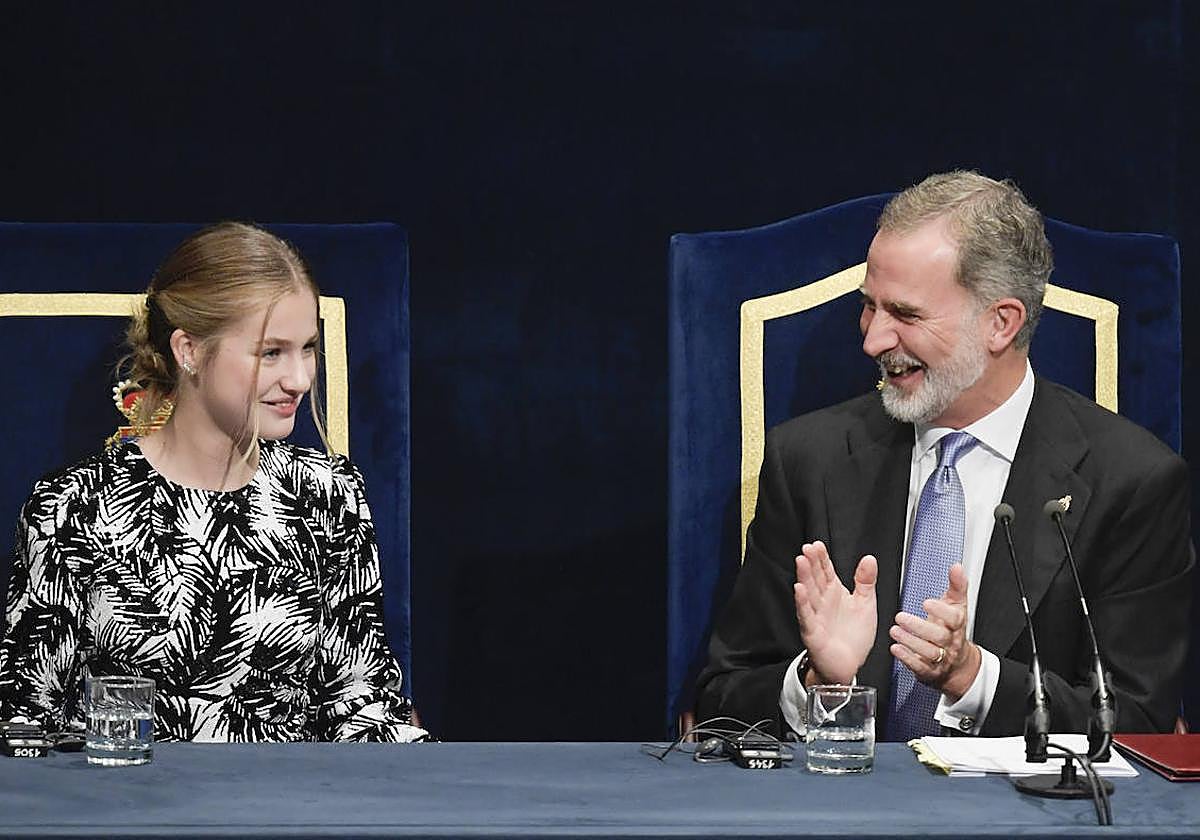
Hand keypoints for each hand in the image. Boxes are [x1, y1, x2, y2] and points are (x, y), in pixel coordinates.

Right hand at [793, 541, 876, 685]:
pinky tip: (798, 589)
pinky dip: (802, 603)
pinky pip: (806, 615)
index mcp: (834, 593)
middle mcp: (823, 602)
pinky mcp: (812, 632)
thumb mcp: (866, 604)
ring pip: (809, 593)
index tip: (818, 545)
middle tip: (808, 549)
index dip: (822, 558)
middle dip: (811, 563)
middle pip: (815, 579)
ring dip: (804, 577)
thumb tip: (869, 558)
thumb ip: (865, 581)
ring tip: (801, 561)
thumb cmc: (854, 636)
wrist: (849, 665)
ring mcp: (816, 616)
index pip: (826, 571)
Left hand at [889, 563, 980, 701]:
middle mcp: (950, 642)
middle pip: (939, 636)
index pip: (954, 618)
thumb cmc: (953, 630)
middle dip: (919, 627)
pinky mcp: (930, 671)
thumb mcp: (957, 606)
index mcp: (957, 624)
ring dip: (910, 642)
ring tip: (894, 631)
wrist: (958, 665)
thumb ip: (956, 586)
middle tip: (900, 617)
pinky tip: (895, 648)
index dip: (941, 611)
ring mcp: (941, 658)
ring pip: (929, 652)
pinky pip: (920, 667)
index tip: (926, 603)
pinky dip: (907, 658)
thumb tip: (957, 566)